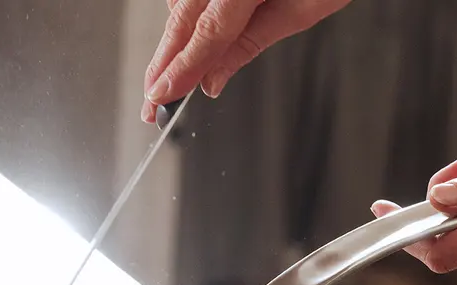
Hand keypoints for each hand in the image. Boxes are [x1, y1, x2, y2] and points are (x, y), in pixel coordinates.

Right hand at [141, 0, 350, 121]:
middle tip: (151, 103)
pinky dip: (186, 14)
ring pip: (179, 5)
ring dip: (174, 41)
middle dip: (163, 65)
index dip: (181, 70)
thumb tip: (215, 78)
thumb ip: (252, 42)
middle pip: (181, 20)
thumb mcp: (304, 8)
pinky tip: (188, 37)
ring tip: (169, 78)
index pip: (206, 34)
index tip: (162, 98)